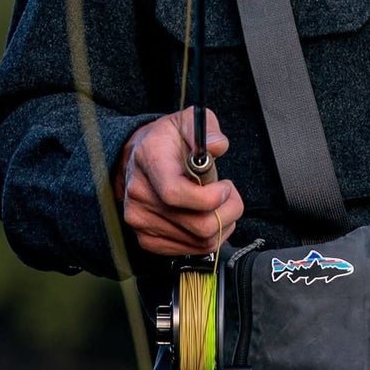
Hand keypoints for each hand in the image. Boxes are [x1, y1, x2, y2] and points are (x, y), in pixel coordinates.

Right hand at [114, 108, 244, 256]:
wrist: (139, 158)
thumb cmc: (168, 140)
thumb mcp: (188, 120)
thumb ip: (206, 129)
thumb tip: (218, 146)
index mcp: (150, 161)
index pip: (176, 193)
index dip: (209, 198)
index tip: (225, 186)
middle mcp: (140, 195)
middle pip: (196, 224)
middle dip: (228, 211)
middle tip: (230, 194)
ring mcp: (140, 221)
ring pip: (199, 241)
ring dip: (222, 224)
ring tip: (220, 203)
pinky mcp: (147, 239)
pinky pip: (191, 250)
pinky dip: (208, 237)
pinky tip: (207, 216)